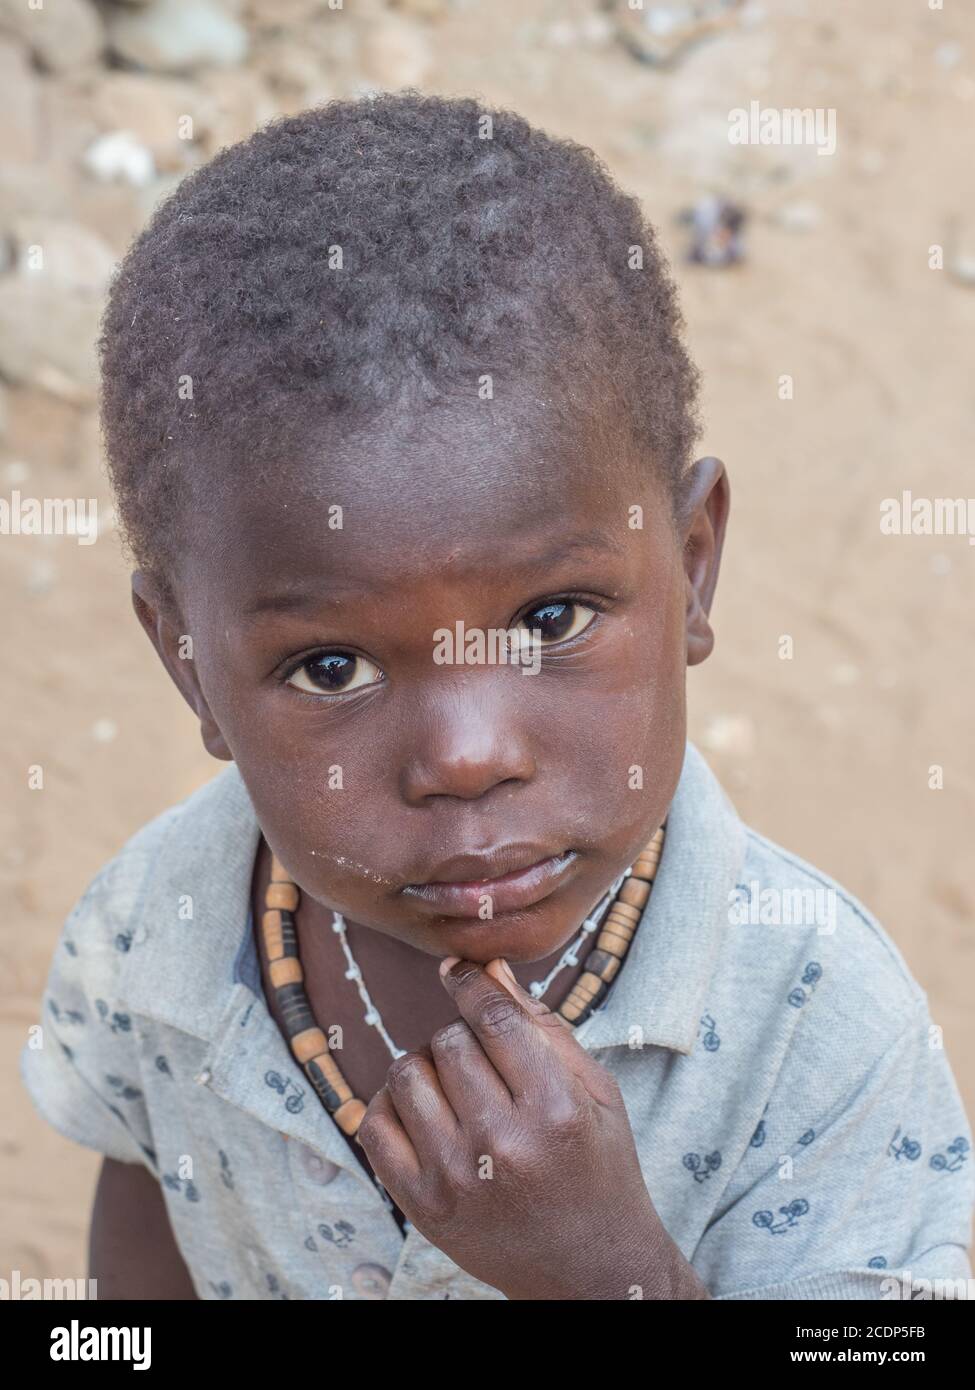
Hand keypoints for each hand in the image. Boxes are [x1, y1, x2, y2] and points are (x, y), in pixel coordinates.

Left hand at [356, 955, 709, 1299]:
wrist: (590, 1269)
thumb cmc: (598, 1167)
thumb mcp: (595, 1091)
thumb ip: (542, 1026)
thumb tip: (488, 968)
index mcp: (554, 1109)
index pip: (493, 1018)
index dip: (471, 983)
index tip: (460, 970)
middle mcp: (501, 1144)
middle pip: (448, 1040)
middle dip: (461, 1034)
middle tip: (482, 1056)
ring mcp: (455, 1179)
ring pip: (407, 1073)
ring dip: (427, 1065)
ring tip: (455, 1084)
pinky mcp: (422, 1207)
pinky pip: (374, 1124)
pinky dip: (391, 1104)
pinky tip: (423, 1110)